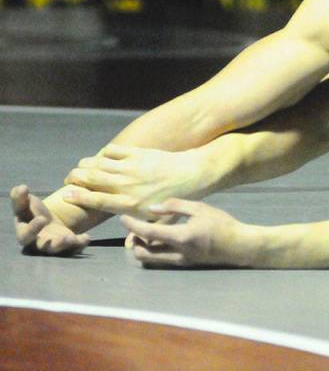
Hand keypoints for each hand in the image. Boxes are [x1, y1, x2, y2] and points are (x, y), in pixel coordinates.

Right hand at [10, 185, 89, 255]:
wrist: (47, 221)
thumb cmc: (32, 211)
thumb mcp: (25, 203)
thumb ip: (20, 197)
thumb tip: (21, 187)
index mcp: (25, 233)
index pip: (25, 235)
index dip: (32, 229)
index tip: (42, 218)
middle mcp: (38, 243)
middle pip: (42, 247)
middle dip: (52, 243)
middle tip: (65, 237)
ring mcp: (52, 246)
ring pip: (58, 250)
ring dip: (65, 245)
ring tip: (72, 238)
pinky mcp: (66, 246)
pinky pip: (73, 249)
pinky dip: (79, 244)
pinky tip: (86, 238)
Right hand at [62, 144, 207, 219]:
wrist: (193, 173)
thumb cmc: (177, 198)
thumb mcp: (162, 221)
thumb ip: (143, 232)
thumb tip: (129, 247)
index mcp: (129, 203)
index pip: (96, 200)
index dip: (78, 197)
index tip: (65, 195)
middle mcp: (126, 185)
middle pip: (91, 178)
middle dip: (75, 178)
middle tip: (69, 180)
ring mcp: (131, 167)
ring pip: (98, 163)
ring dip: (85, 165)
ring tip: (80, 168)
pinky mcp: (138, 153)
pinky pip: (113, 150)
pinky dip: (103, 153)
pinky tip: (101, 157)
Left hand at [121, 199, 251, 267]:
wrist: (238, 245)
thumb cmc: (221, 224)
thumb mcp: (200, 208)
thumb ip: (175, 206)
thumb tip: (152, 209)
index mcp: (181, 237)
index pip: (148, 233)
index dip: (132, 225)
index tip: (123, 218)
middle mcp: (177, 254)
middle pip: (143, 253)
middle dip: (134, 241)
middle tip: (135, 229)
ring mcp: (180, 262)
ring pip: (150, 260)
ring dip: (143, 248)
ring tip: (146, 234)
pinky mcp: (184, 265)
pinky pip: (160, 260)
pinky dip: (154, 251)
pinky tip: (160, 239)